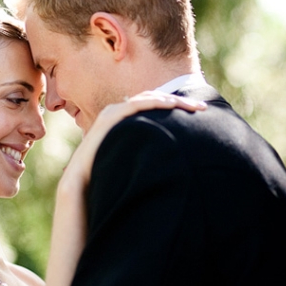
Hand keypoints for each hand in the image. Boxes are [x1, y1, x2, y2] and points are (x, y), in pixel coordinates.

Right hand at [26, 91, 205, 285]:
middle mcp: (88, 168)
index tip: (196, 113)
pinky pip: (99, 138)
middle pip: (121, 115)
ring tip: (184, 106)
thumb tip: (193, 188)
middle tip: (198, 106)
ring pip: (110, 119)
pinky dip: (128, 118)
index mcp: (103, 174)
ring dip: (149, 104)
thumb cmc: (110, 270)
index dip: (162, 111)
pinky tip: (157, 116)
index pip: (129, 126)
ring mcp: (77, 174)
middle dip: (161, 101)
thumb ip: (150, 197)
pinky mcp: (71, 185)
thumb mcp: (140, 223)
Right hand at [62, 91, 205, 189]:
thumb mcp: (132, 162)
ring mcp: (113, 114)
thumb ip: (145, 154)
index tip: (199, 115)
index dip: (176, 108)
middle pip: (154, 101)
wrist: (81, 185)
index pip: (154, 108)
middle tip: (203, 108)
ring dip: (171, 100)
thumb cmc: (106, 178)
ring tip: (192, 105)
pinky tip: (170, 103)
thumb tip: (170, 163)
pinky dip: (153, 102)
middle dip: (180, 102)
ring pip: (147, 99)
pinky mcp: (109, 118)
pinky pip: (134, 105)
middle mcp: (119, 114)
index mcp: (125, 123)